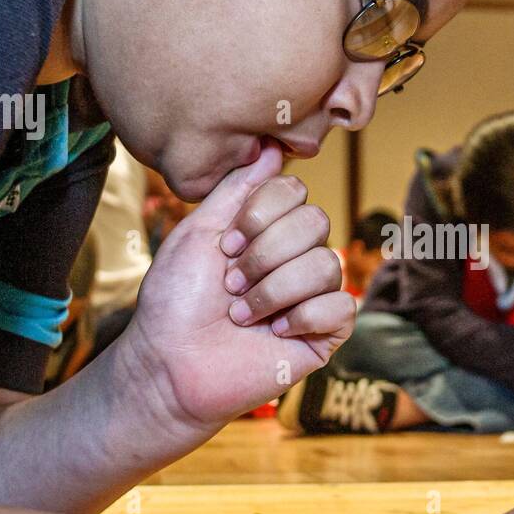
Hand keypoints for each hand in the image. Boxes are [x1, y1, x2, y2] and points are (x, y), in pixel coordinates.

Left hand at [123, 141, 354, 437]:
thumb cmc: (176, 303)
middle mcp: (295, 258)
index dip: (262, 213)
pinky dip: (302, 318)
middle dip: (265, 254)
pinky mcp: (325, 334)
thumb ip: (236, 189)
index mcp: (268, 231)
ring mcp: (313, 296)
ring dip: (273, 291)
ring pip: (326, 264)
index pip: (296, 192)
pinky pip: (341, 306)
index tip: (227, 244)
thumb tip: (272, 148)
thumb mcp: (198, 231)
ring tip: (242, 315)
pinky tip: (274, 333)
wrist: (171, 365)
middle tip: (231, 283)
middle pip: (317, 222)